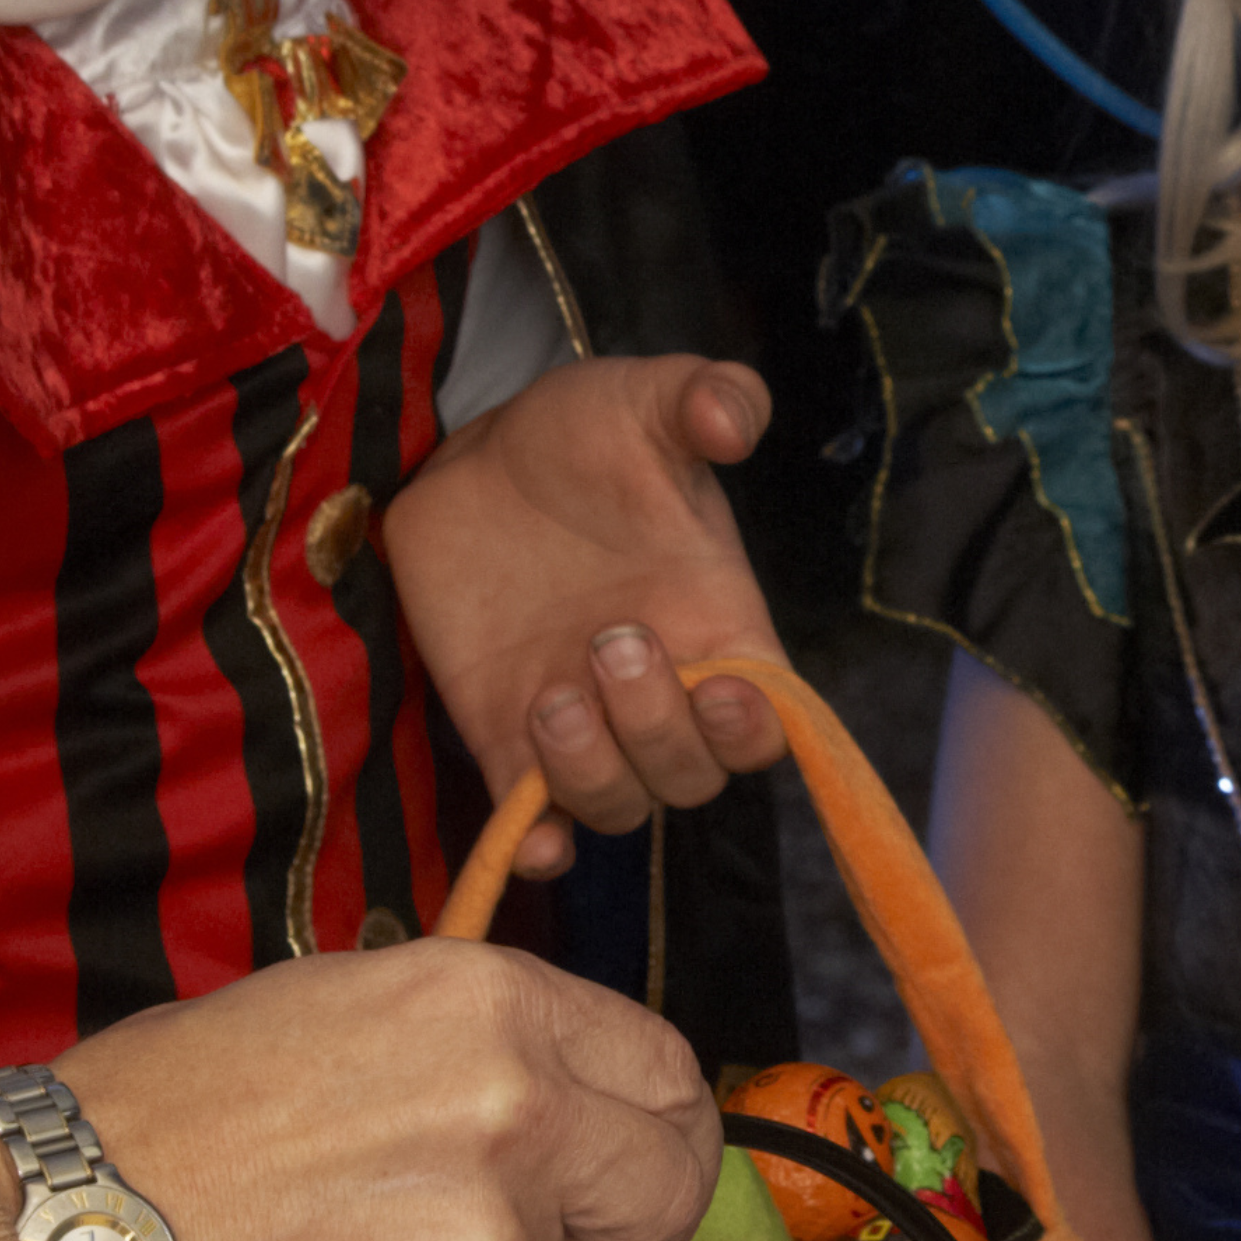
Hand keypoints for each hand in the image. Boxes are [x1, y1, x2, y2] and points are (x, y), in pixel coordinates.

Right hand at [39, 938, 717, 1240]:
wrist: (53, 1233)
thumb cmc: (162, 1115)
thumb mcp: (330, 1008)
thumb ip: (468, 1044)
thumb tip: (562, 1087)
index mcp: (487, 1004)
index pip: (663, 1071)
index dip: (657, 1125)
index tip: (636, 1155)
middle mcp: (514, 1114)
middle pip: (662, 1187)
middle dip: (621, 1216)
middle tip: (541, 1229)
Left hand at [377, 353, 794, 878]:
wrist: (476, 461)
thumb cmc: (583, 436)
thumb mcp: (644, 398)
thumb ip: (705, 398)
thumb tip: (732, 421)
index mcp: (717, 630)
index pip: (764, 724)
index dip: (754, 731)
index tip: (725, 685)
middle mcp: (660, 695)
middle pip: (691, 777)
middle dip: (659, 729)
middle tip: (612, 639)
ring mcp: (582, 727)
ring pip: (617, 806)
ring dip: (593, 771)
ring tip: (553, 692)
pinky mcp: (504, 742)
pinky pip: (534, 824)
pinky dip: (536, 842)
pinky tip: (528, 826)